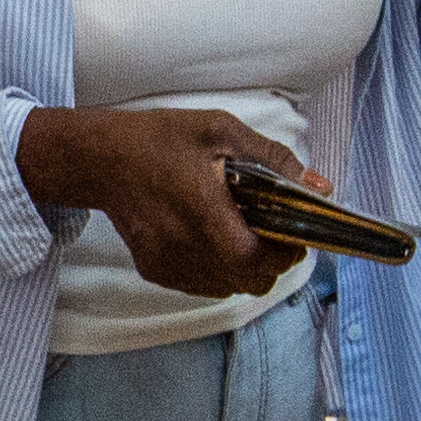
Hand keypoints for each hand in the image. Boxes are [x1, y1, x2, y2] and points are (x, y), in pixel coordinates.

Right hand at [15, 107, 308, 300]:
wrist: (101, 159)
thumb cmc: (160, 140)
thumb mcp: (223, 132)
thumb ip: (274, 161)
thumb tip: (318, 187)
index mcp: (207, 214)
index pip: (262, 260)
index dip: (286, 250)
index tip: (292, 231)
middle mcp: (187, 248)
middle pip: (252, 282)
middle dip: (271, 261)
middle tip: (270, 231)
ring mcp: (170, 265)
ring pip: (229, 288)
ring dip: (244, 267)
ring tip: (238, 231)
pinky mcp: (156, 271)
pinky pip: (202, 284)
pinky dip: (217, 269)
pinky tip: (209, 237)